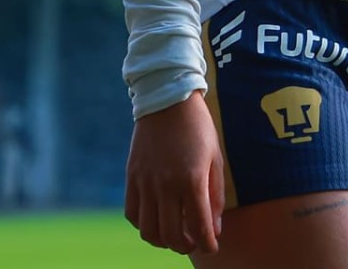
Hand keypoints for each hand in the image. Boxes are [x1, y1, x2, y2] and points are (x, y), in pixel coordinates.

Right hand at [125, 92, 224, 255]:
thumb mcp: (215, 159)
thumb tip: (214, 229)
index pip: (199, 227)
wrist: (168, 100)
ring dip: (163, 240)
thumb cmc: (198, 128)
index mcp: (192, 180)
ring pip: (149, 231)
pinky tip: (157, 219)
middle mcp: (166, 185)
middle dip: (185, 246)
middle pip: (171, 236)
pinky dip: (144, 225)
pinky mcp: (132, 177)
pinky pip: (133, 214)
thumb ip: (215, 197)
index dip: (207, 244)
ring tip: (175, 234)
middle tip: (194, 242)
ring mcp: (145, 183)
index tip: (211, 246)